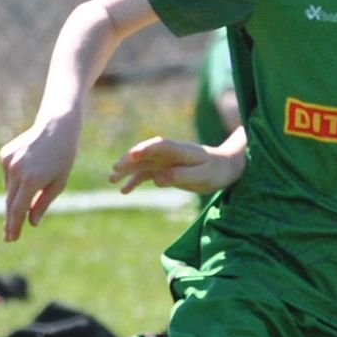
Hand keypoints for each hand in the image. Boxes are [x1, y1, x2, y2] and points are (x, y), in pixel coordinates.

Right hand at [0, 114, 80, 241]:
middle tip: (9, 237)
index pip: (18, 210)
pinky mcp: (4, 155)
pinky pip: (8, 176)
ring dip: (17, 196)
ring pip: (9, 189)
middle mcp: (16, 172)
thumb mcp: (58, 184)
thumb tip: (31, 223)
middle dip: (10, 220)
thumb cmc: (63, 158)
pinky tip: (29, 170)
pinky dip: (15, 180)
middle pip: (10, 203)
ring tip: (34, 185)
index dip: (14, 226)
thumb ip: (42, 204)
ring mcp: (8, 162)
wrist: (55, 128)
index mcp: (31, 181)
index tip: (11, 239)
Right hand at [109, 135, 243, 194]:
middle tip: (115, 170)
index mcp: (179, 150)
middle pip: (144, 154)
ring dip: (126, 170)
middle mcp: (168, 153)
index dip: (145, 148)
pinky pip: (145, 174)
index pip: (159, 146)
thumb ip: (180, 176)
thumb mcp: (202, 176)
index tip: (133, 154)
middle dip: (129, 161)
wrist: (224, 168)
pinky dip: (134, 181)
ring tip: (112, 179)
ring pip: (141, 164)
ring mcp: (164, 161)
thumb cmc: (216, 171)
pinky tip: (124, 191)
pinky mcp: (163, 170)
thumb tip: (157, 179)